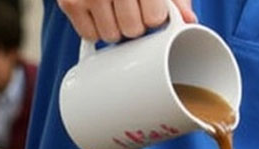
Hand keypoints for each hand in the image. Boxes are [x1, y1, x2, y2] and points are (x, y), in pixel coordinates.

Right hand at [57, 0, 195, 42]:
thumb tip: (189, 20)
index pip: (154, 19)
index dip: (155, 17)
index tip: (151, 8)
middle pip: (132, 31)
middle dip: (135, 24)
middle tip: (131, 8)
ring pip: (111, 36)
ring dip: (116, 28)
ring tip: (115, 8)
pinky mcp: (70, 2)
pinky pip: (90, 35)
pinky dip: (96, 28)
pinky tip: (99, 10)